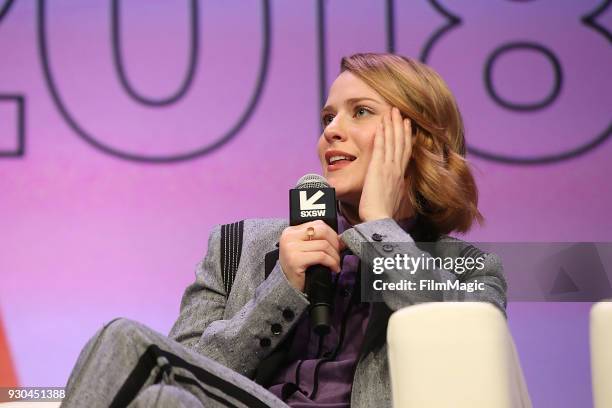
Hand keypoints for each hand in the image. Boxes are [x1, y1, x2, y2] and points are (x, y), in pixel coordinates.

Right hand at [279, 220, 341, 292]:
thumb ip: (318, 240)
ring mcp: (291, 248)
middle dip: (335, 243)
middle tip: (338, 254)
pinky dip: (332, 262)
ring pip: (324, 245)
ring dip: (335, 256)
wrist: (286, 286)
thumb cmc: (298, 268)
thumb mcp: (306, 249)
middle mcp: (289, 237)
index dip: (332, 233)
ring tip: (336, 263)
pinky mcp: (295, 260)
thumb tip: (341, 239)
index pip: (318, 224)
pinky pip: (321, 256)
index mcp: (291, 231)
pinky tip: (333, 268)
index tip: (338, 244)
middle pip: (322, 231)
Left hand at [359, 107, 412, 221]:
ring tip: (391, 111)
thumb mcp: (393, 199)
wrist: (379, 220)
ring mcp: (389, 168)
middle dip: (400, 125)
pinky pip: (381, 147)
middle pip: (401, 142)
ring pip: (392, 141)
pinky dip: (382, 134)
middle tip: (399, 111)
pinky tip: (381, 123)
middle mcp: (397, 170)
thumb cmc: (383, 214)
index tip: (407, 125)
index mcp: (401, 177)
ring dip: (392, 124)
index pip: (405, 152)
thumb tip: (396, 187)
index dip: (407, 137)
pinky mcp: (378, 169)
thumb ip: (395, 189)